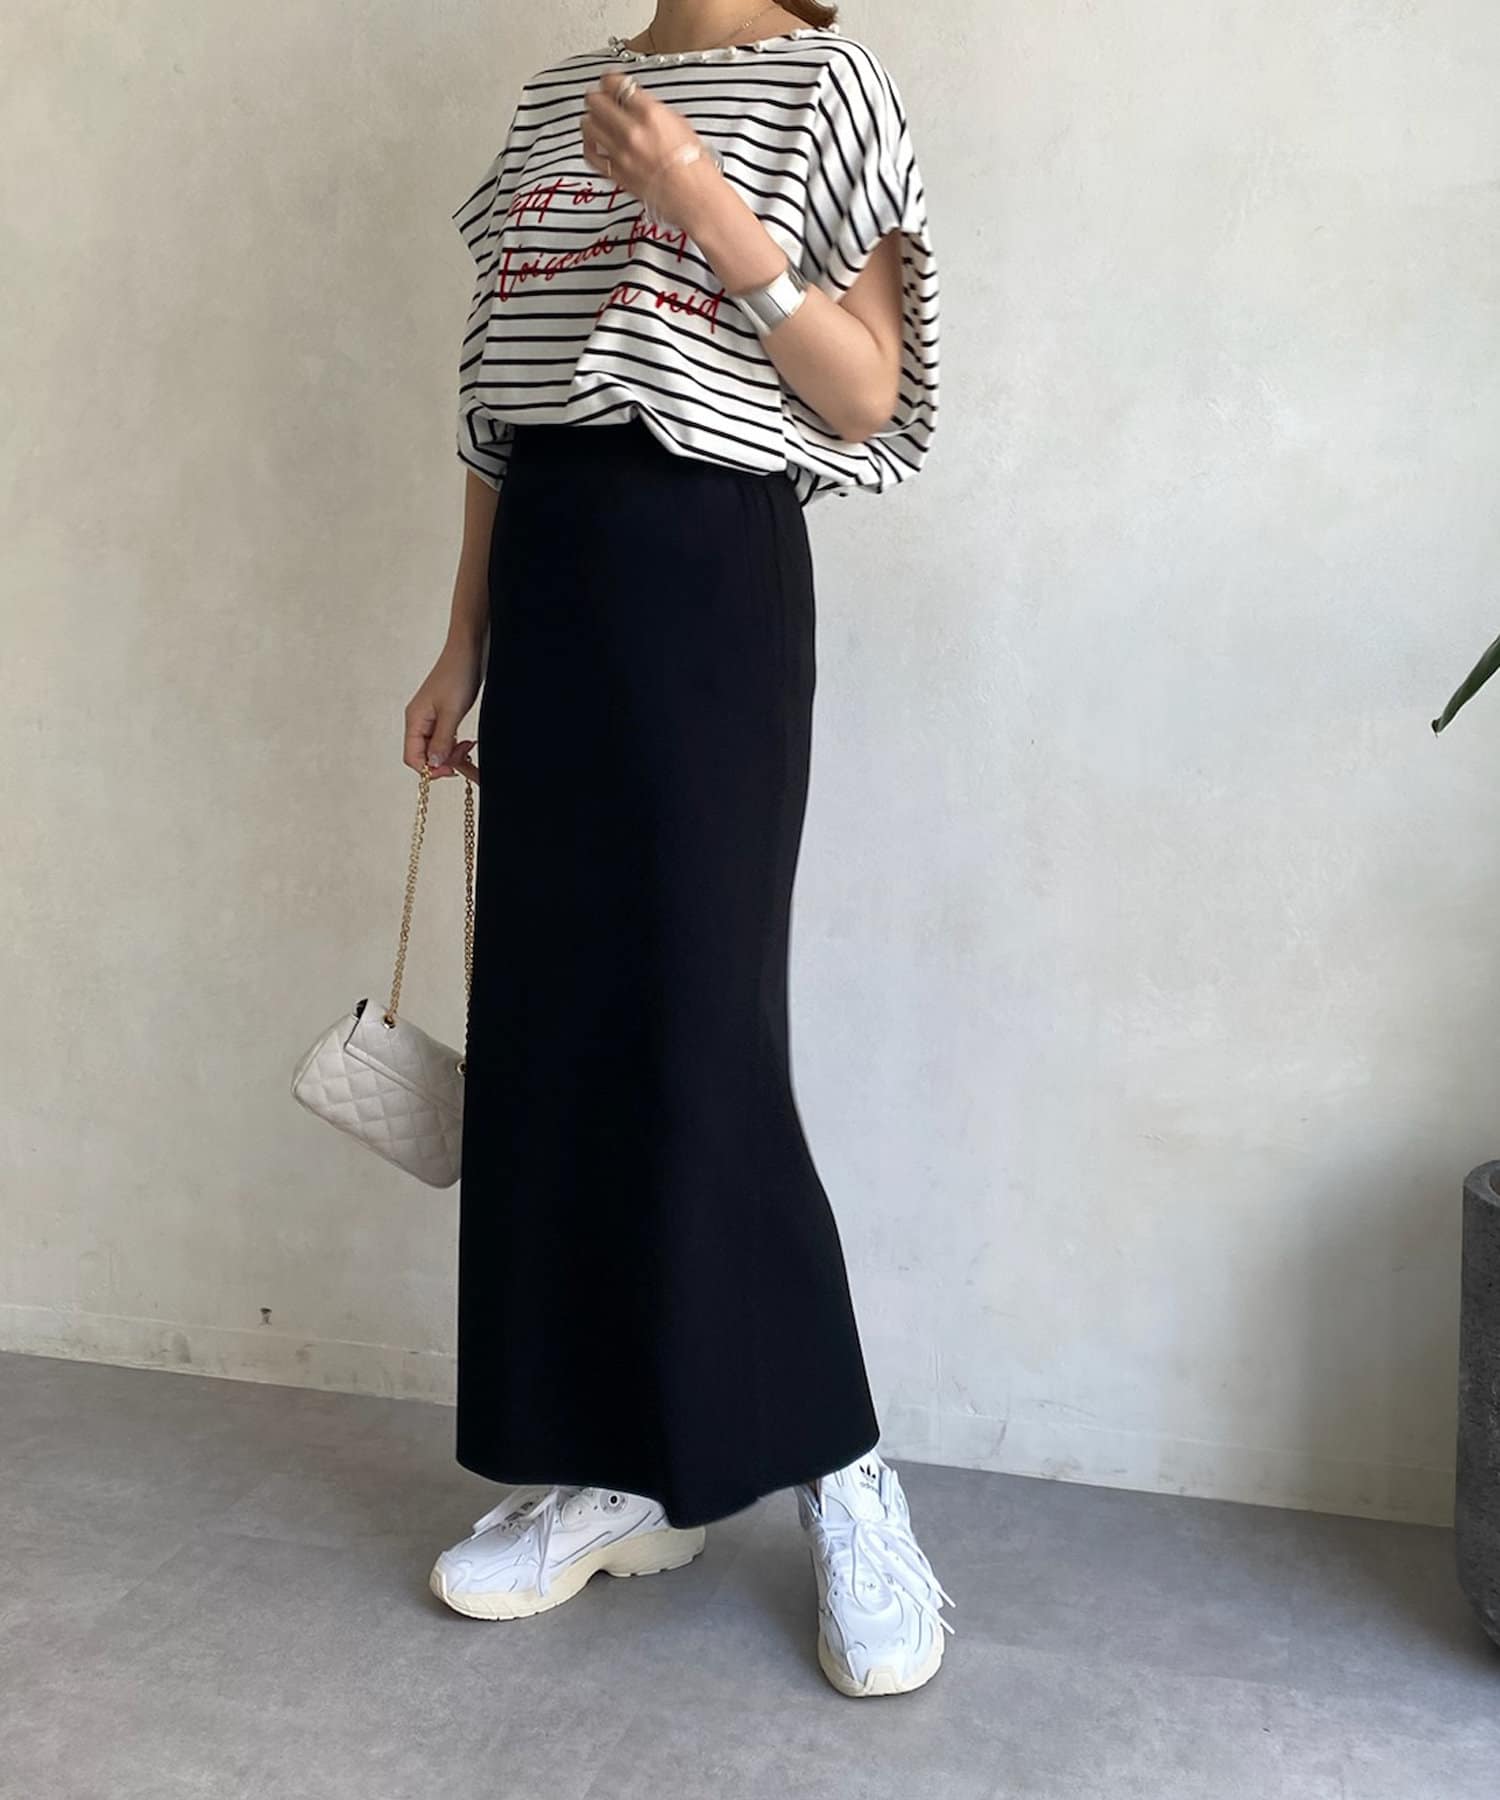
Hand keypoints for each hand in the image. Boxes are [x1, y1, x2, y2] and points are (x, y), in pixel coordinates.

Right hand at [404, 640, 481, 785]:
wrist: (469, 650)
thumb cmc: (458, 674)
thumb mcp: (452, 712)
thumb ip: (442, 740)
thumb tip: (432, 765)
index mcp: (415, 719)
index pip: (412, 757)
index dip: (430, 769)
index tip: (452, 770)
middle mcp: (419, 720)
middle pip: (425, 755)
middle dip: (445, 762)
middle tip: (466, 757)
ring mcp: (431, 718)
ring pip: (437, 748)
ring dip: (453, 754)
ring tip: (470, 748)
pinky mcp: (443, 714)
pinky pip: (444, 738)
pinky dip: (456, 745)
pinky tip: (469, 743)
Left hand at [581, 73, 719, 228]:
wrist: (694, 196)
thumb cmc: (694, 165)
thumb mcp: (680, 124)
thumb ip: (655, 111)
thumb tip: (640, 105)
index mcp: (650, 113)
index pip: (616, 84)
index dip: (609, 79)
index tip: (608, 81)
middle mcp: (632, 131)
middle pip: (597, 102)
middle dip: (596, 96)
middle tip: (598, 97)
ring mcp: (621, 153)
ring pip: (588, 125)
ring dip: (590, 118)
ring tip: (594, 118)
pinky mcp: (616, 173)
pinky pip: (590, 155)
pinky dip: (588, 145)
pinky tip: (592, 141)